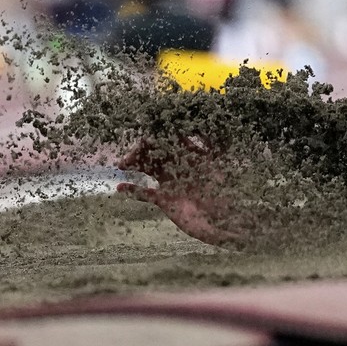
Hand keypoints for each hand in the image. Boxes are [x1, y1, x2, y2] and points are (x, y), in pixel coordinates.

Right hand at [116, 136, 246, 247]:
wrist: (222, 222)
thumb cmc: (225, 192)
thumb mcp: (220, 164)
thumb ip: (211, 143)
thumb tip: (203, 123)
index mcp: (192, 155)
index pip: (171, 140)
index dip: (158, 136)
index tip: (146, 135)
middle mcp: (179, 166)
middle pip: (156, 153)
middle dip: (141, 150)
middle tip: (130, 154)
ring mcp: (170, 183)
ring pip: (147, 169)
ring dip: (134, 164)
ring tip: (122, 165)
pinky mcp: (164, 200)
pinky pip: (145, 194)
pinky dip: (132, 190)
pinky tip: (120, 188)